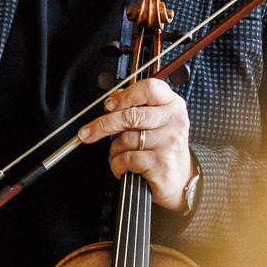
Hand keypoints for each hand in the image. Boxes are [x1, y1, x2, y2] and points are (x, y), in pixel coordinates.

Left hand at [78, 78, 193, 210]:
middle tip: (88, 132)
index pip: (149, 88)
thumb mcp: (155, 121)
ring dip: (114, 150)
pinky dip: (117, 165)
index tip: (108, 105)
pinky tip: (122, 167)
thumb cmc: (162, 147)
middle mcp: (174, 121)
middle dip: (103, 125)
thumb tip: (110, 101)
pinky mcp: (162, 163)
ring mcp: (170, 142)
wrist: (179, 178)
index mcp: (173, 104)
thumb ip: (135, 107)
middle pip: (131, 115)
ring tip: (120, 154)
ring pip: (126, 139)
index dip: (124, 96)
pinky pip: (127, 159)